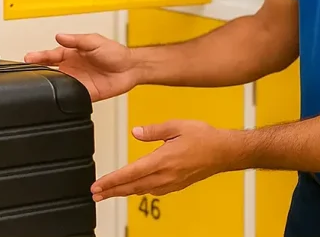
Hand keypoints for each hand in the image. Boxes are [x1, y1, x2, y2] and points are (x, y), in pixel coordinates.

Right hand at [23, 33, 138, 100]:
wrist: (130, 68)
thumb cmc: (115, 52)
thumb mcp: (94, 41)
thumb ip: (76, 40)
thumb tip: (60, 36)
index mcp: (71, 54)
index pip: (50, 55)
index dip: (39, 57)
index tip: (29, 58)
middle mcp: (71, 68)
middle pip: (50, 71)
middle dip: (38, 72)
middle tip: (28, 72)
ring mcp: (77, 82)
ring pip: (57, 85)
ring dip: (49, 86)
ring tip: (39, 85)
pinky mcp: (84, 94)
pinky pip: (70, 98)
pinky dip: (63, 98)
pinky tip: (56, 97)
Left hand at [91, 120, 238, 200]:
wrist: (225, 152)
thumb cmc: (204, 137)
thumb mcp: (176, 126)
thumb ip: (154, 130)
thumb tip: (135, 131)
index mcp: (162, 160)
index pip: (130, 173)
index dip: (112, 181)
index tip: (98, 186)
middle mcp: (166, 175)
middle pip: (132, 187)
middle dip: (112, 191)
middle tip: (95, 194)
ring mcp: (172, 182)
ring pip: (142, 190)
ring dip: (124, 192)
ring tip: (109, 192)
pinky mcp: (177, 184)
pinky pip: (154, 190)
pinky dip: (139, 190)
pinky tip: (134, 188)